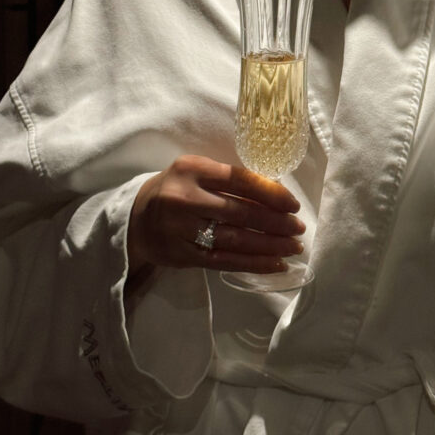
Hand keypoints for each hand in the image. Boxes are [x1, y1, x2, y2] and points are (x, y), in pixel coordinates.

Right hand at [127, 155, 305, 276]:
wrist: (136, 218)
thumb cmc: (177, 188)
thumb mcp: (197, 171)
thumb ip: (228, 178)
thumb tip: (276, 192)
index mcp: (193, 169)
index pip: (240, 180)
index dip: (270, 193)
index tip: (293, 204)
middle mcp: (185, 198)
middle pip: (239, 212)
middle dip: (275, 223)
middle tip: (298, 229)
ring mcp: (181, 229)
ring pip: (234, 240)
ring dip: (269, 246)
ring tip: (293, 248)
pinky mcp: (181, 255)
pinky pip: (223, 262)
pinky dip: (252, 264)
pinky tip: (274, 264)